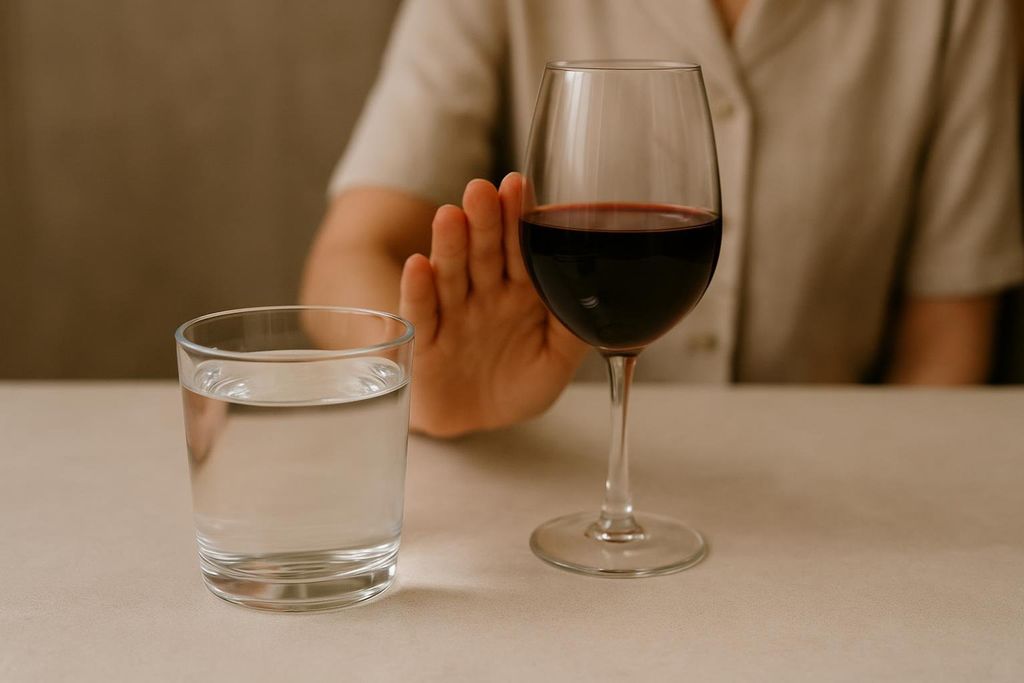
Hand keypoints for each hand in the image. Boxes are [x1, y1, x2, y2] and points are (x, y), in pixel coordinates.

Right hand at [399, 173, 587, 436]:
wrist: (477, 421)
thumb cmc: (518, 384)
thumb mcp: (556, 361)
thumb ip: (572, 327)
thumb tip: (598, 293)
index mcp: (521, 291)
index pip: (520, 248)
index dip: (518, 217)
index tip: (517, 184)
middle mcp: (485, 293)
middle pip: (484, 252)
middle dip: (483, 221)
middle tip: (482, 189)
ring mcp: (453, 313)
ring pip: (451, 273)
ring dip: (449, 245)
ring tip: (449, 217)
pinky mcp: (425, 339)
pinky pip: (422, 313)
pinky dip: (418, 291)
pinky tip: (418, 266)